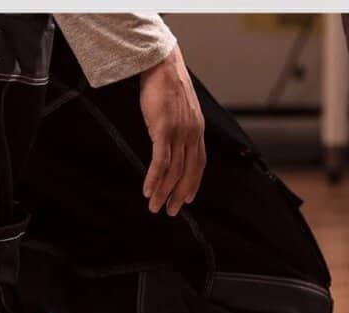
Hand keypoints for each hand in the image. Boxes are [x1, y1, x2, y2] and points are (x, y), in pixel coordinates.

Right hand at [139, 45, 205, 216]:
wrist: (161, 64)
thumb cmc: (166, 85)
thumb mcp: (179, 109)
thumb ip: (179, 127)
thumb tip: (171, 140)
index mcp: (197, 130)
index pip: (199, 164)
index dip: (194, 183)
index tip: (188, 199)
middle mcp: (192, 134)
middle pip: (188, 172)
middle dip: (179, 195)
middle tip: (171, 211)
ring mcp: (179, 133)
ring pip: (173, 171)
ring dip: (164, 191)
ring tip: (155, 207)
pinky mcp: (163, 130)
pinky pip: (160, 161)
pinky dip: (155, 178)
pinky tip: (148, 190)